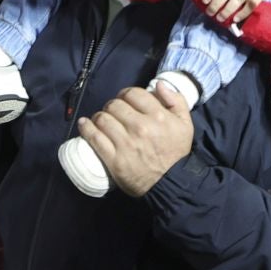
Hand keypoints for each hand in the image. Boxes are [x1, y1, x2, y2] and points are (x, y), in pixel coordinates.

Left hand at [75, 82, 192, 197]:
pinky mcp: (114, 159)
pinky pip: (94, 138)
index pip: (132, 93)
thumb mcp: (185, 125)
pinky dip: (86, 128)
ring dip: (99, 117)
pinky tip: (84, 124)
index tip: (124, 100)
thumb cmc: (176, 153)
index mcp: (158, 116)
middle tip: (113, 113)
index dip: (126, 94)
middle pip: (114, 105)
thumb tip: (158, 85)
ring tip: (101, 121)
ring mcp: (126, 143)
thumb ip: (176, 101)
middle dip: (112, 106)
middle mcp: (141, 127)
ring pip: (102, 118)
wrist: (171, 184)